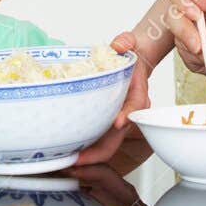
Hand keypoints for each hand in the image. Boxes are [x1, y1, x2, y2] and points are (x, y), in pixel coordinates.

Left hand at [72, 32, 147, 165]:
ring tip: (68, 164)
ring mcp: (117, 122)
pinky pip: (97, 141)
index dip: (128, 116)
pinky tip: (68, 154)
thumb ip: (125, 42)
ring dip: (89, 157)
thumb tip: (120, 45)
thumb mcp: (128, 44)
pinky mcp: (106, 125)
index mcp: (137, 95)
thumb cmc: (129, 57)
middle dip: (98, 153)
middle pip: (117, 138)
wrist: (133, 64)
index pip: (135, 108)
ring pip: (106, 145)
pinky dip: (85, 150)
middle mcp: (128, 113)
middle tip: (77, 160)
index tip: (118, 123)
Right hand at [166, 0, 205, 93]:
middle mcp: (189, 15)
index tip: (195, 13)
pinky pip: (186, 56)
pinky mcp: (187, 53)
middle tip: (199, 44)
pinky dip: (201, 60)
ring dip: (199, 50)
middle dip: (185, 31)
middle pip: (172, 16)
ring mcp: (186, 34)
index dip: (180, 0)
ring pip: (178, 39)